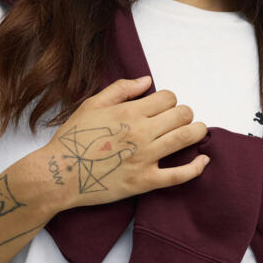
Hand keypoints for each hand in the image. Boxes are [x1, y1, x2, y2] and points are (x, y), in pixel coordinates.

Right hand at [42, 76, 209, 210]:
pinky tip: (203, 160)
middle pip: (181, 115)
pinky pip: (179, 175)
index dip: (169, 99)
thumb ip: (122, 89)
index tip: (163, 106)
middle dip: (185, 113)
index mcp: (129, 111)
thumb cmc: (73, 137)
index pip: (168, 98)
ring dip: (197, 131)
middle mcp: (141, 132)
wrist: (59, 174)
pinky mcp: (145, 182)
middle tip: (180, 118)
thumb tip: (147, 80)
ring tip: (197, 130)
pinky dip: (196, 167)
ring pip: (186, 138)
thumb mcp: (93, 104)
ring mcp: (145, 158)